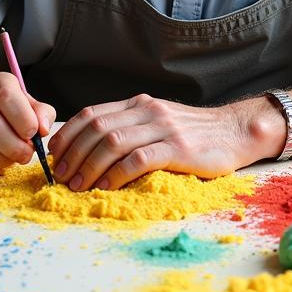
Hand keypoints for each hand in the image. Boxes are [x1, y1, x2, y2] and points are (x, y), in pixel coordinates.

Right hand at [0, 72, 55, 176]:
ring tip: (13, 158)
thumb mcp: (27, 103)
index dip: (22, 118)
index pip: (5, 95)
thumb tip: (44, 129)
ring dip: (2, 160)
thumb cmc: (7, 108)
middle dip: (13, 146)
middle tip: (27, 154)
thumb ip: (41, 113)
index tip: (33, 133)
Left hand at [47, 93, 283, 191]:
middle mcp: (148, 111)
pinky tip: (106, 187)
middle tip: (62, 178)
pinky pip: (138, 159)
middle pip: (97, 128)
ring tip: (77, 186)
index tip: (54, 157)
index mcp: (139, 104)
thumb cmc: (195, 134)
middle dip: (73, 154)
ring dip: (89, 165)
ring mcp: (163, 128)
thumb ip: (130, 129)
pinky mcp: (178, 148)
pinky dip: (116, 174)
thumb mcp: (158, 122)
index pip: (92, 113)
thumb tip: (90, 150)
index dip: (68, 135)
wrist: (236, 132)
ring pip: (113, 142)